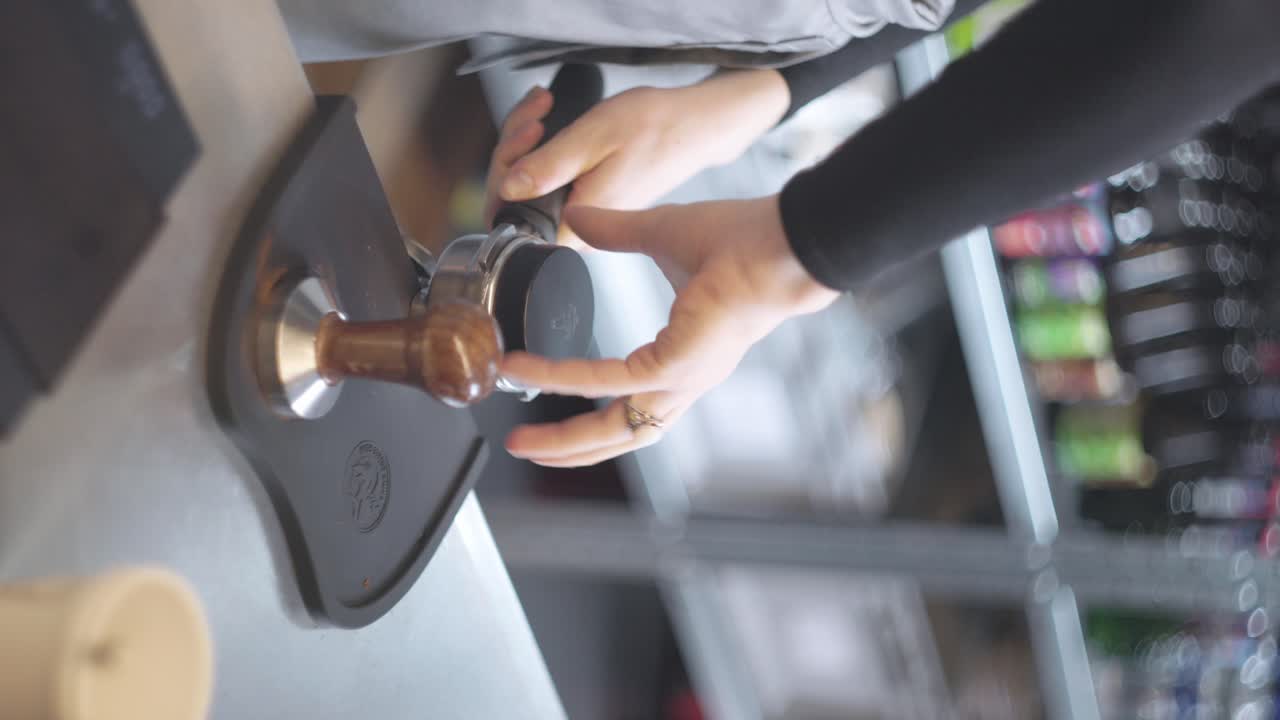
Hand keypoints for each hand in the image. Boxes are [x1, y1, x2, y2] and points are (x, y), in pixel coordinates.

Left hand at [484, 69, 789, 246]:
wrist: (694, 126)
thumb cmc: (654, 129)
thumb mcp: (592, 140)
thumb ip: (546, 168)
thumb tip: (509, 190)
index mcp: (580, 225)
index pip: (511, 222)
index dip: (504, 176)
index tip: (526, 138)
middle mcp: (581, 231)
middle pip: (515, 201)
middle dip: (514, 149)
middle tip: (536, 115)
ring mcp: (583, 218)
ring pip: (528, 186)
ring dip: (526, 141)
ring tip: (544, 107)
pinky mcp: (587, 202)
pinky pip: (547, 179)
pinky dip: (542, 145)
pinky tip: (550, 117)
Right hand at [501, 195, 839, 466]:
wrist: (782, 241)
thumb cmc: (743, 238)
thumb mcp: (660, 233)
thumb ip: (616, 231)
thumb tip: (578, 217)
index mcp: (685, 355)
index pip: (633, 397)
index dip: (590, 404)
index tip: (547, 398)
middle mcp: (685, 378)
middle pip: (623, 434)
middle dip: (570, 446)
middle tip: (523, 447)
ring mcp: (683, 378)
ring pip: (617, 428)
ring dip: (565, 440)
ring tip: (521, 442)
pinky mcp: (676, 366)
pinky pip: (608, 380)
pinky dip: (565, 379)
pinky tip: (530, 370)